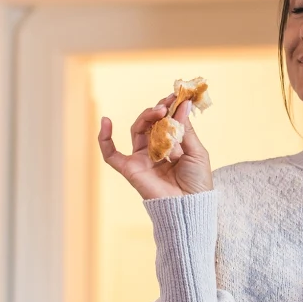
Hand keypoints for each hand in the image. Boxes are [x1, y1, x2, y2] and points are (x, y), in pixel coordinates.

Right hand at [96, 93, 212, 198]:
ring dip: (146, 117)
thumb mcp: (196, 151)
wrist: (190, 206)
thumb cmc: (198, 182)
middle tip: (167, 104)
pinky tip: (105, 121)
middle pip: (150, 123)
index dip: (169, 108)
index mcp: (172, 146)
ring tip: (160, 111)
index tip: (176, 96)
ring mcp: (142, 159)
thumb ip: (186, 129)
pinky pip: (110, 154)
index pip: (166, 121)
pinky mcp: (130, 169)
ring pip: (137, 130)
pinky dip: (104, 138)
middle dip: (158, 110)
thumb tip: (184, 104)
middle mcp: (155, 151)